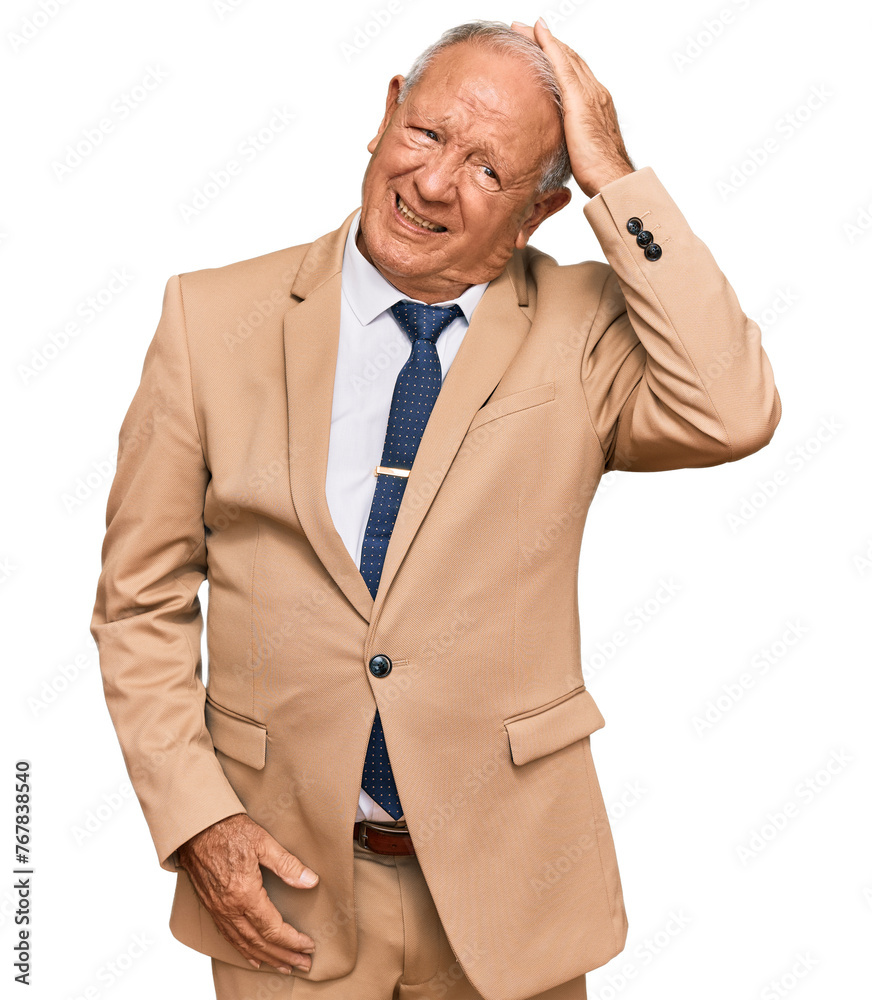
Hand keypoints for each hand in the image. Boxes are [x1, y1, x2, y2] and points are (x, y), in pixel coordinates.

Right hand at [176, 813, 318, 973]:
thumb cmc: (228, 830)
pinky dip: (244, 951)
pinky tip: (254, 956)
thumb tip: (310, 881)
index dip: (293, 941)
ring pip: (244, 944)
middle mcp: (230, 909)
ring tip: (285, 966)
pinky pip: (229, 937)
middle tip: (304, 964)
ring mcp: (219, 910)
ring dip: (267, 958)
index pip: (273, 929)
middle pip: (260, 943)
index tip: (308, 946)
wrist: (195, 828)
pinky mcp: (212, 907)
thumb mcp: (263, 842)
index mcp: (244, 894)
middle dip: (284, 956)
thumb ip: (287, 865)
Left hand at [510, 18, 633, 197]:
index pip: (575, 76)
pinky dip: (549, 45)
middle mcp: (596, 93)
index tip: (543, 50)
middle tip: (529, 30)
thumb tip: (555, 151)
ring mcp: (589, 93)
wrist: (612, 177)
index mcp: (596, 106)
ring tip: (523, 28)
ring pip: (565, 56)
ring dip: (544, 39)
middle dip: (550, 43)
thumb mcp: (581, 153)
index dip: (559, 60)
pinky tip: (537, 33)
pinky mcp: (579, 98)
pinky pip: (561, 64)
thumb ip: (570, 143)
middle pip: (570, 60)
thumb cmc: (599, 174)